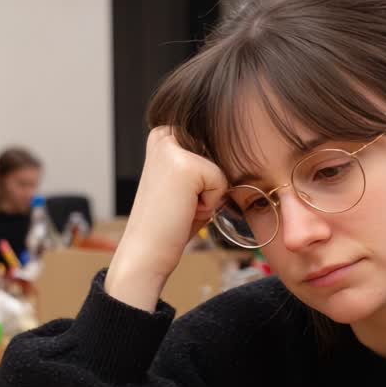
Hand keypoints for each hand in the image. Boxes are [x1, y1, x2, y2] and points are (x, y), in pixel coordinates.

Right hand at [105, 127, 229, 310]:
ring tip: (182, 206)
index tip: (179, 196)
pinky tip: (184, 210)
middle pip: (220, 155)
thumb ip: (205, 163)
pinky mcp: (185, 165)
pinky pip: (221, 183)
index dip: (206, 179)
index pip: (213, 147)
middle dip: (209, 186)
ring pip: (220, 170)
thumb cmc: (170, 221)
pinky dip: (209, 204)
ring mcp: (172, 147)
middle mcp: (165, 134)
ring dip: (210, 195)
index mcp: (164, 134)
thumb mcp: (187, 184)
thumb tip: (239, 152)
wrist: (146, 251)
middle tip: (181, 203)